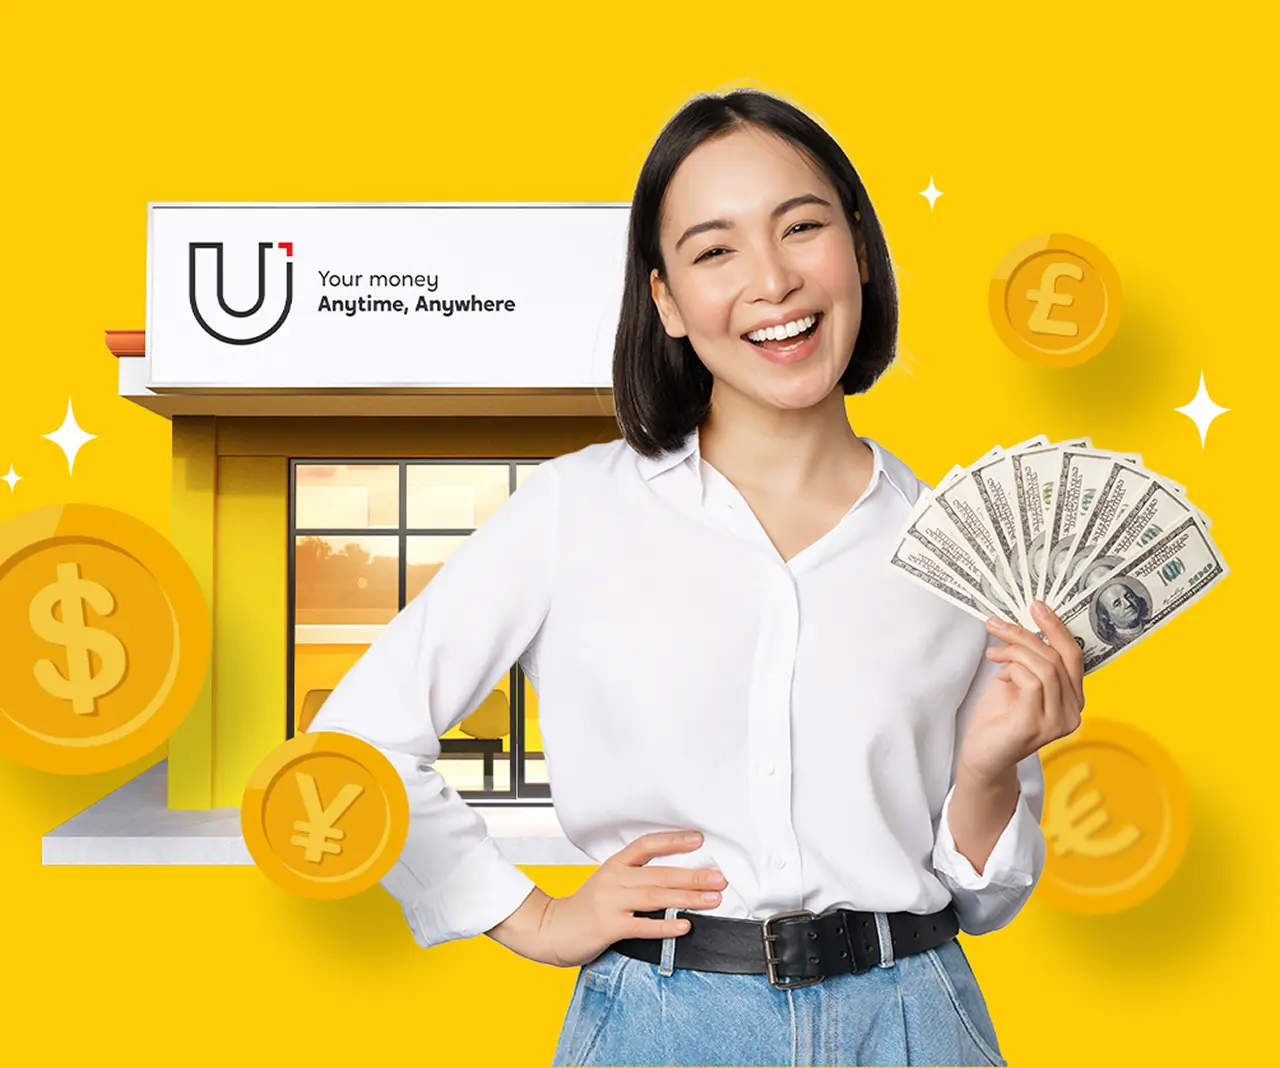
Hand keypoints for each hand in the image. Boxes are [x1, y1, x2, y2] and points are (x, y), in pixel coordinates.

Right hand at [536, 831, 727, 968]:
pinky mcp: (608, 926)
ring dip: (688, 898)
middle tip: (719, 878)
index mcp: (615, 865)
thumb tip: (677, 879)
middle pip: (659, 873)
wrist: (551, 929)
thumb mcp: (608, 884)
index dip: (673, 840)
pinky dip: (666, 925)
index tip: (699, 839)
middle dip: (693, 875)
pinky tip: (684, 925)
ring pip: (655, 896)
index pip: (646, 845)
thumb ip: (635, 879)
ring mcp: (610, 902)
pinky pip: (642, 925)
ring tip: (712, 899)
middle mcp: (613, 879)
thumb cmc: (584, 908)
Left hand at [959, 600, 1085, 784]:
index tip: (1037, 607)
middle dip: (1028, 635)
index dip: (1057, 629)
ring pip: (1045, 667)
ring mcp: (1057, 722)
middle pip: (1059, 658)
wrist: (981, 754)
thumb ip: (1030, 659)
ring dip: (1015, 650)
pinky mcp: (1037, 725)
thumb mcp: (1017, 679)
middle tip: (999, 624)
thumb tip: (1027, 626)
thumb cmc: (998, 717)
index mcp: (1071, 699)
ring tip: (994, 651)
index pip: (1073, 656)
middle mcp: (1071, 712)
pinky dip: (1013, 668)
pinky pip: (1031, 682)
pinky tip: (999, 671)